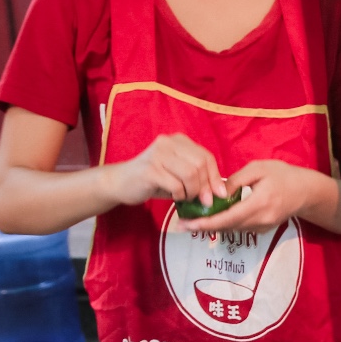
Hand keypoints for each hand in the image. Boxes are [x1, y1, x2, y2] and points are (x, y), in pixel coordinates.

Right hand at [101, 133, 222, 206]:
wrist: (120, 183)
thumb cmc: (154, 180)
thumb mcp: (179, 175)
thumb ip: (198, 178)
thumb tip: (220, 192)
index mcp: (178, 140)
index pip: (206, 157)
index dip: (215, 177)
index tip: (219, 194)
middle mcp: (168, 142)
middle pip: (200, 165)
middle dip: (205, 187)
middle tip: (202, 201)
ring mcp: (158, 154)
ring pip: (190, 174)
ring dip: (192, 192)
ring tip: (184, 197)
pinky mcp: (150, 170)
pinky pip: (176, 185)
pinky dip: (180, 195)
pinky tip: (174, 197)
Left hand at [186, 159, 338, 233]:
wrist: (306, 192)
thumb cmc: (283, 175)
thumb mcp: (258, 169)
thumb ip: (236, 181)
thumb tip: (216, 192)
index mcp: (259, 203)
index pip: (227, 217)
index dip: (205, 223)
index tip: (187, 224)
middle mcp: (260, 220)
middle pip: (226, 227)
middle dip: (204, 226)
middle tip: (182, 223)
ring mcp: (262, 227)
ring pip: (232, 229)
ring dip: (213, 226)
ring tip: (193, 220)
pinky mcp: (262, 230)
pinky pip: (240, 228)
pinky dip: (225, 224)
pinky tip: (213, 218)